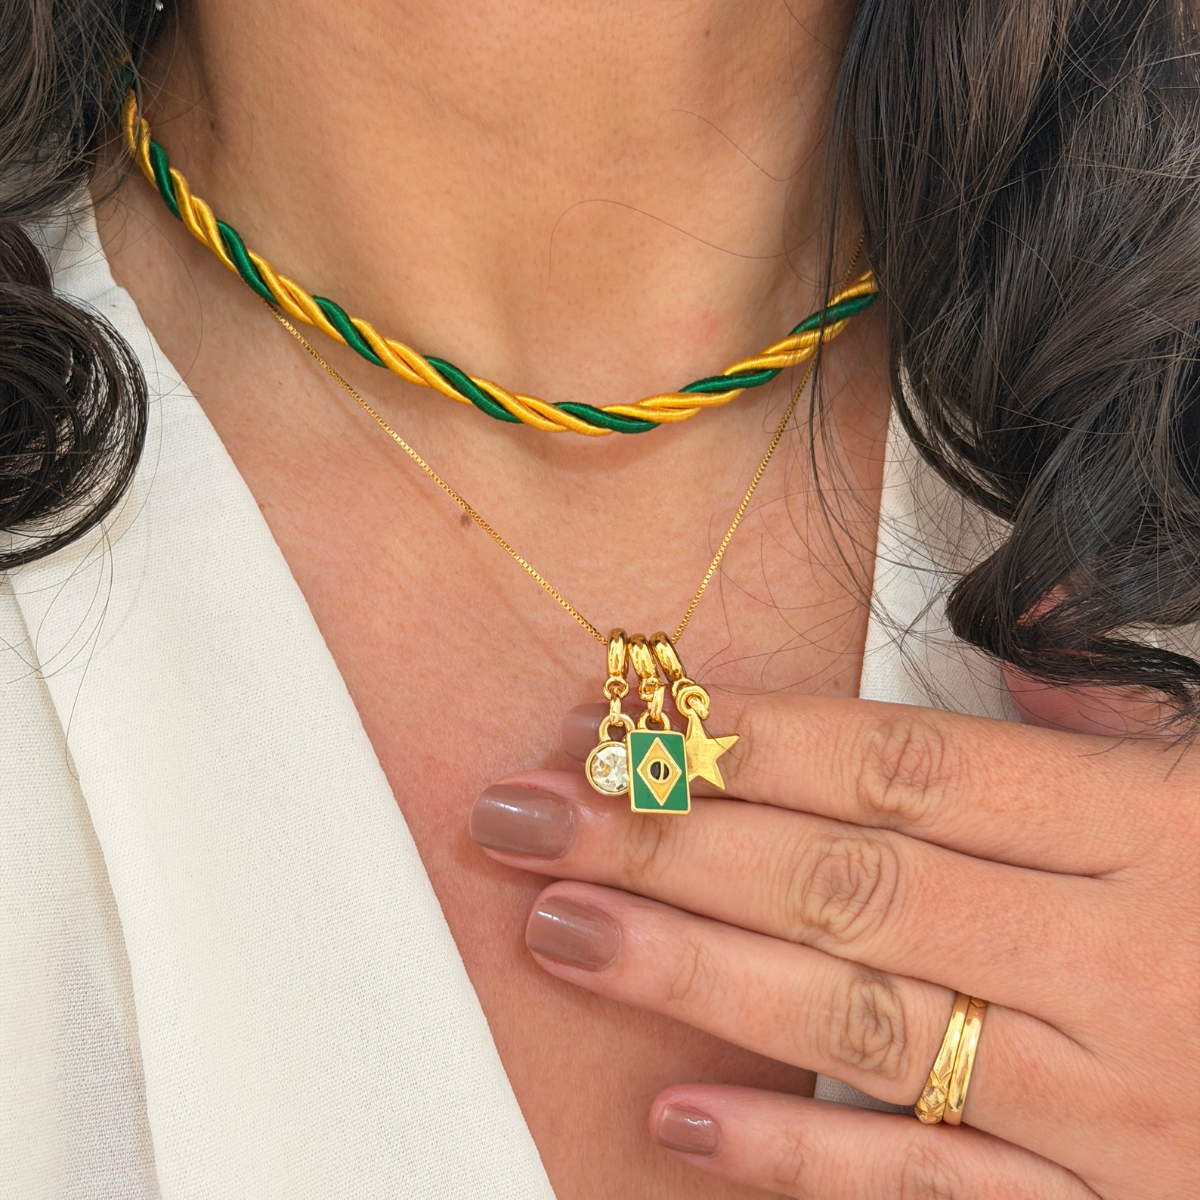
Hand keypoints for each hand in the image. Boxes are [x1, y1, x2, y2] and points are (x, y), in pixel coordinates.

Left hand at [469, 692, 1197, 1197]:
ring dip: (693, 975)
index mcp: (1146, 826)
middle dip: (671, 841)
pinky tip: (681, 1118)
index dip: (753, 742)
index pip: (907, 768)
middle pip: (849, 882)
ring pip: (863, 1022)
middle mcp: (1115, 955)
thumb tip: (1018, 635)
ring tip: (561, 928)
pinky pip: (936, 1192)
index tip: (630, 721)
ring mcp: (1110, 1101)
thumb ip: (1116, 715)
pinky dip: (801, 1157)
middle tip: (533, 811)